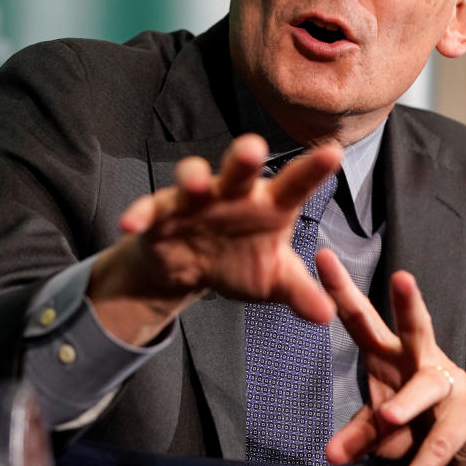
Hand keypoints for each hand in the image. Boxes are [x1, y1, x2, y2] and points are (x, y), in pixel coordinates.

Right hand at [88, 134, 341, 345]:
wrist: (190, 269)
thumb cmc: (239, 260)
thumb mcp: (274, 281)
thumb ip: (300, 293)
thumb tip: (327, 316)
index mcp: (269, 205)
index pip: (295, 185)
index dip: (313, 171)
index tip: (334, 154)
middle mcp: (233, 193)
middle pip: (240, 170)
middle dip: (244, 157)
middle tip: (253, 149)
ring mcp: (195, 200)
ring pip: (193, 178)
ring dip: (194, 177)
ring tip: (198, 184)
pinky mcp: (161, 214)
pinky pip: (150, 209)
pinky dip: (141, 213)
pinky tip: (131, 223)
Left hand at [320, 250, 465, 465]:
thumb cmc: (416, 419)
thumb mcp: (380, 425)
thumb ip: (357, 435)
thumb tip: (330, 454)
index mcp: (391, 353)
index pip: (361, 318)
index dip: (341, 290)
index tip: (321, 257)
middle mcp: (421, 360)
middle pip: (415, 325)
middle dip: (409, 302)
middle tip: (403, 278)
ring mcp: (449, 385)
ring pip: (426, 387)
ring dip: (405, 403)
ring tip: (389, 418)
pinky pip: (439, 446)